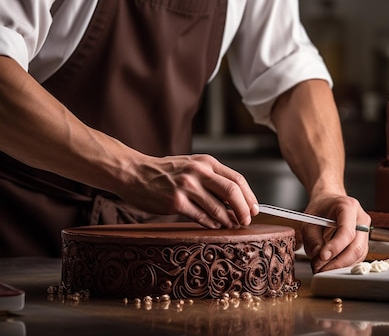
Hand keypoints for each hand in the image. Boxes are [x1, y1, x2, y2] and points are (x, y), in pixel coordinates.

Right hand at [117, 153, 259, 229]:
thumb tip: (236, 199)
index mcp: (205, 162)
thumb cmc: (164, 171)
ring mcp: (186, 187)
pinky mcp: (175, 202)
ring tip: (232, 226)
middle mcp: (198, 172)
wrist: (134, 173)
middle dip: (243, 210)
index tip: (254, 209)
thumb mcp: (191, 165)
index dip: (249, 196)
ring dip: (228, 220)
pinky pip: (201, 217)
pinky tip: (215, 226)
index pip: (237, 179)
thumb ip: (212, 177)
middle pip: (232, 192)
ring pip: (218, 208)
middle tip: (246, 221)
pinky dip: (212, 224)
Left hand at [301, 194, 370, 272]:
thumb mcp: (309, 220)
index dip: (335, 247)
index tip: (322, 256)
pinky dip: (343, 264)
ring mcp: (365, 231)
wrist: (328, 203)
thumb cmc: (320, 209)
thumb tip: (318, 256)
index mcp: (348, 207)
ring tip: (322, 268)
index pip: (347, 231)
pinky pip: (357, 258)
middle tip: (320, 268)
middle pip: (356, 247)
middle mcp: (361, 219)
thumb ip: (312, 238)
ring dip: (340, 266)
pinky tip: (330, 265)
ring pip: (358, 255)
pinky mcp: (363, 242)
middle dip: (338, 262)